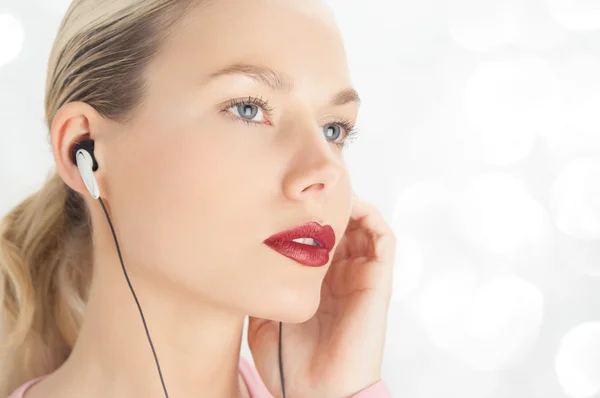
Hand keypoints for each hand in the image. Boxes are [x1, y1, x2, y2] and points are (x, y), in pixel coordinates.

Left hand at [248, 194, 395, 397]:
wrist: (316, 392)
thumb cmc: (289, 363)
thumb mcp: (262, 317)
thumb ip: (261, 286)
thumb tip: (243, 258)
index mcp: (316, 282)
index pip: (316, 235)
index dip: (304, 213)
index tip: (281, 195)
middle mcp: (340, 274)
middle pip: (340, 224)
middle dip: (324, 200)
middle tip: (304, 182)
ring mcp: (360, 275)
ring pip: (362, 224)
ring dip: (346, 202)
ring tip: (324, 188)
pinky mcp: (377, 280)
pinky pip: (384, 238)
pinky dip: (369, 215)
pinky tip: (345, 205)